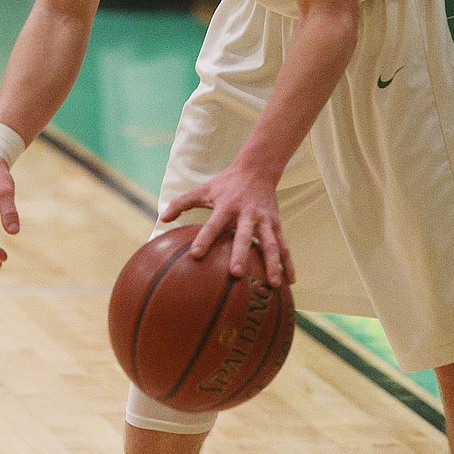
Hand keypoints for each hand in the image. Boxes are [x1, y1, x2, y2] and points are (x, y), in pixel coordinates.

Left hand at [161, 164, 293, 287]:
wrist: (258, 169)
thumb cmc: (226, 184)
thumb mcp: (203, 189)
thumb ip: (181, 203)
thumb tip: (162, 218)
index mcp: (226, 207)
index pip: (213, 224)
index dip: (204, 238)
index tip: (195, 255)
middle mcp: (247, 214)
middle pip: (244, 236)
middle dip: (240, 254)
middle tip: (235, 273)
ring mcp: (265, 220)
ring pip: (270, 244)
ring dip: (272, 263)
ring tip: (273, 284)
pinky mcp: (277, 225)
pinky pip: (284, 246)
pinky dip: (288, 264)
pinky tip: (290, 282)